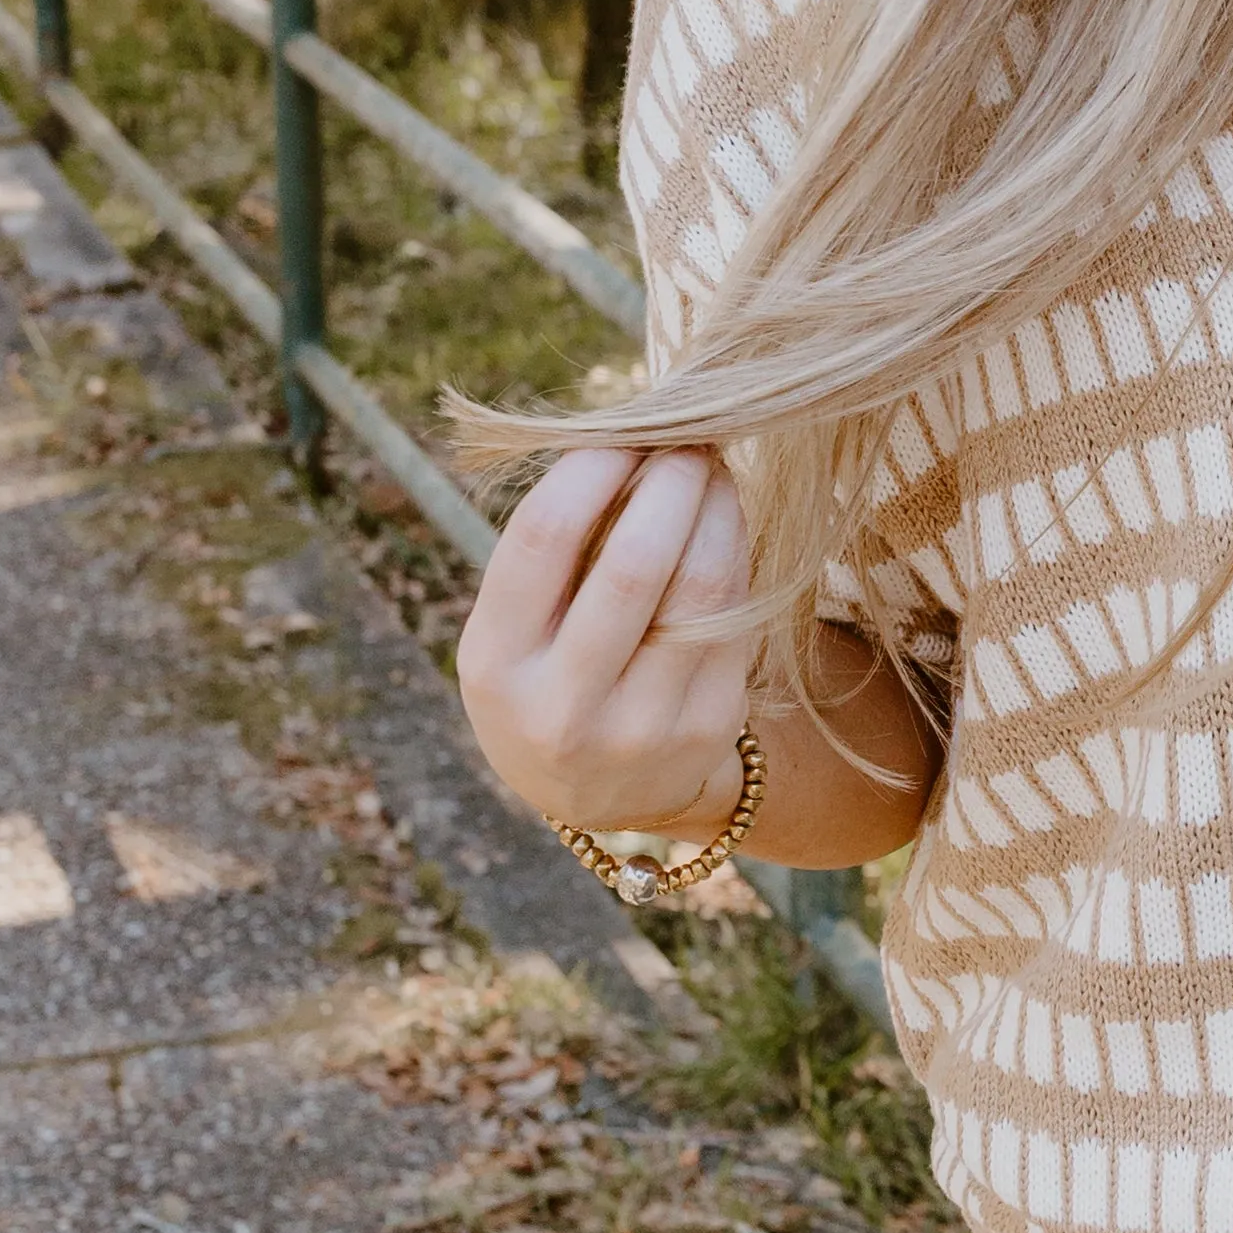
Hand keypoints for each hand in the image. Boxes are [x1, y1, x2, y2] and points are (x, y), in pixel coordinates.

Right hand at [456, 443, 756, 841]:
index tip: (622, 436)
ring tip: (714, 474)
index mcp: (496, 664)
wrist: (600, 796)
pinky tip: (728, 528)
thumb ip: (555, 554)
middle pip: (635, 563)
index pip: (545, 538)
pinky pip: (735, 618)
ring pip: (701, 589)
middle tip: (687, 444)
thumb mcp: (514, 632)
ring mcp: (642, 727)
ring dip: (717, 510)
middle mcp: (564, 706)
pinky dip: (736, 556)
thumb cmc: (547, 677)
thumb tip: (634, 440)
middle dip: (670, 484)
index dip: (592, 469)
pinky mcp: (706, 729)